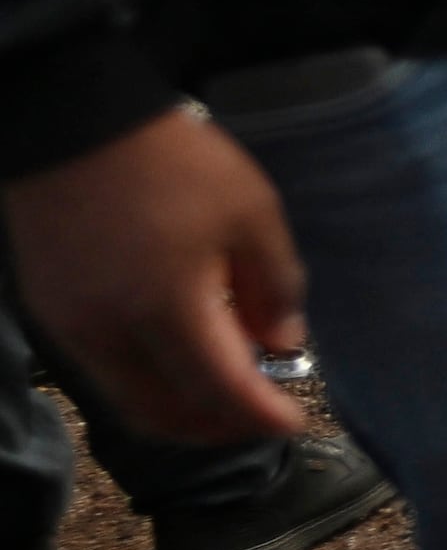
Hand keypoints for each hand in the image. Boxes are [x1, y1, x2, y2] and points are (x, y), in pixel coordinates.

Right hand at [5, 110, 307, 445]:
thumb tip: (282, 344)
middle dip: (217, 427)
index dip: (260, 416)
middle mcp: (109, 334)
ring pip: (127, 397)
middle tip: (258, 414)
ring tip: (225, 387)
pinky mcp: (49, 309)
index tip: (294, 421)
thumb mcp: (251, 212)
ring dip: (179, 407)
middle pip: (163, 414)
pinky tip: (178, 353)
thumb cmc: (174, 163)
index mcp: (166, 311)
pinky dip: (145, 378)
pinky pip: (101, 368)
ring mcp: (70, 326)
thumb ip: (274, 285)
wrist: (75, 123)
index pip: (219, 391)